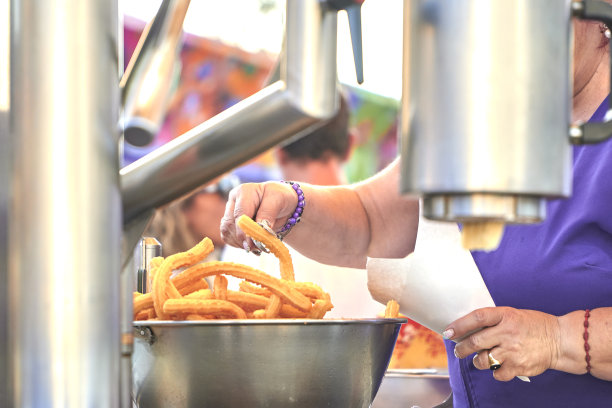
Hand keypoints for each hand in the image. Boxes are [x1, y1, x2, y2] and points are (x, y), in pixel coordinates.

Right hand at [220, 181, 297, 250]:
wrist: (281, 204)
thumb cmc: (280, 198)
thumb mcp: (279, 200)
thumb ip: (268, 213)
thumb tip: (259, 228)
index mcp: (243, 192)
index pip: (239, 214)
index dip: (245, 230)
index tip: (254, 243)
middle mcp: (233, 201)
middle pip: (230, 224)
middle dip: (244, 239)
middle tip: (258, 248)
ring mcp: (230, 213)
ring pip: (227, 232)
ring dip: (241, 243)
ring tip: (257, 247)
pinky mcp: (230, 224)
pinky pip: (228, 238)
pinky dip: (239, 245)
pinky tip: (251, 245)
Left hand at [445, 307, 560, 380]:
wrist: (561, 340)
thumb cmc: (535, 325)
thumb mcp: (513, 314)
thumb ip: (494, 321)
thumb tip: (469, 329)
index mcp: (505, 316)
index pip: (476, 318)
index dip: (459, 325)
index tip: (448, 332)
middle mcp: (507, 333)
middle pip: (475, 342)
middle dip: (462, 348)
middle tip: (459, 351)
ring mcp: (513, 351)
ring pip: (483, 360)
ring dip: (478, 361)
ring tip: (479, 359)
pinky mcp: (519, 366)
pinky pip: (497, 374)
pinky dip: (495, 372)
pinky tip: (499, 367)